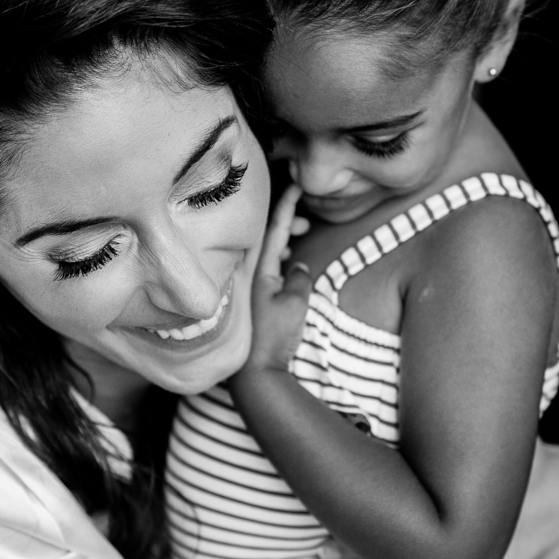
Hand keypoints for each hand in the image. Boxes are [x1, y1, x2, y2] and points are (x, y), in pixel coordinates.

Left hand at [243, 185, 312, 372]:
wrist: (256, 373)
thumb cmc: (274, 338)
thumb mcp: (295, 304)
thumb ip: (300, 279)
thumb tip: (300, 265)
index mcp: (259, 270)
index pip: (274, 228)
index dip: (287, 205)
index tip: (296, 185)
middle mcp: (252, 275)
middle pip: (268, 236)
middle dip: (288, 221)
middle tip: (307, 218)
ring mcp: (252, 287)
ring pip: (268, 252)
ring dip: (285, 238)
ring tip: (303, 232)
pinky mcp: (255, 300)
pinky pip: (267, 267)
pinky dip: (280, 256)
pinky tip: (290, 260)